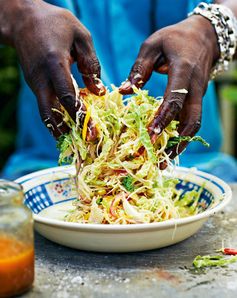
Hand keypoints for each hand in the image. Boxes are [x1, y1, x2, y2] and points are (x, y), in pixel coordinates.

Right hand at [0, 0, 104, 137]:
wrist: (23, 20)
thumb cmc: (56, 24)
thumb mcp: (80, 36)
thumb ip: (91, 64)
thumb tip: (99, 92)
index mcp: (54, 62)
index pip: (67, 95)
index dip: (80, 115)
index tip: (92, 131)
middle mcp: (40, 77)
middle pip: (50, 111)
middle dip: (67, 130)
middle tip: (84, 142)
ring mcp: (34, 82)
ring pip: (45, 112)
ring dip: (59, 128)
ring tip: (76, 140)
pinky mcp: (34, 84)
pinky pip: (45, 105)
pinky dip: (55, 117)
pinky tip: (67, 125)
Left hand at [120, 15, 219, 160]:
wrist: (204, 36)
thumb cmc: (174, 39)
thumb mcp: (153, 45)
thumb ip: (138, 68)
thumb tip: (123, 91)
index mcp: (184, 71)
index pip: (175, 99)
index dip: (164, 118)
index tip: (151, 135)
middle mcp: (195, 87)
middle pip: (191, 120)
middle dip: (177, 141)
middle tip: (161, 160)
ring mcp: (198, 95)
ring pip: (193, 124)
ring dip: (180, 144)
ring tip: (164, 161)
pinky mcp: (196, 100)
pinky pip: (190, 120)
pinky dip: (180, 135)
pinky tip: (168, 146)